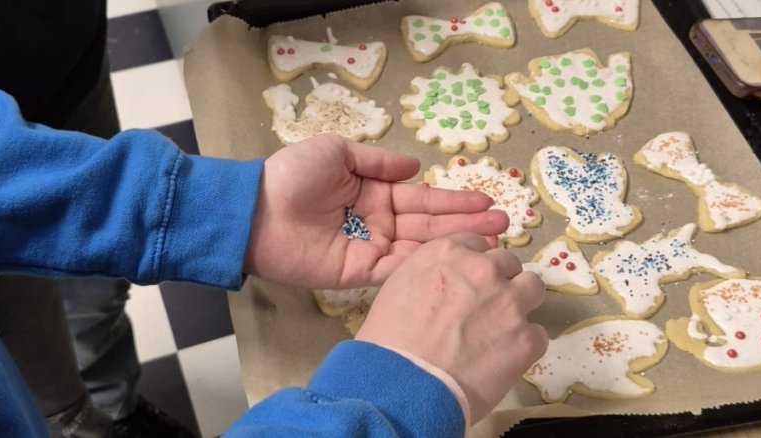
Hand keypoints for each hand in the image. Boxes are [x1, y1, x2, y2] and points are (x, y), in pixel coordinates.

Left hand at [244, 134, 508, 287]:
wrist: (257, 212)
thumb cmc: (294, 176)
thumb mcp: (337, 151)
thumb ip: (378, 161)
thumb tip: (416, 166)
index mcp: (374, 193)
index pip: (422, 199)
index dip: (453, 200)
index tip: (485, 200)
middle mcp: (378, 222)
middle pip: (429, 225)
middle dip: (466, 223)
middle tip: (503, 223)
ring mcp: (371, 249)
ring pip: (421, 248)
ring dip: (456, 246)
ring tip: (493, 242)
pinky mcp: (359, 273)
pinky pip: (398, 270)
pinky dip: (426, 266)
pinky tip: (456, 262)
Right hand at [355, 233, 547, 423]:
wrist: (404, 384)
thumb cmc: (388, 341)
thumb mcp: (397, 288)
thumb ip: (429, 273)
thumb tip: (445, 282)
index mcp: (448, 253)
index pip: (475, 243)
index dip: (473, 263)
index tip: (467, 282)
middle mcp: (483, 269)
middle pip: (507, 262)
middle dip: (498, 281)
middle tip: (484, 308)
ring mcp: (509, 302)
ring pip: (533, 287)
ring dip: (521, 302)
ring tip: (504, 328)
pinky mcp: (527, 338)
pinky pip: (538, 334)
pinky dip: (524, 345)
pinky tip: (503, 360)